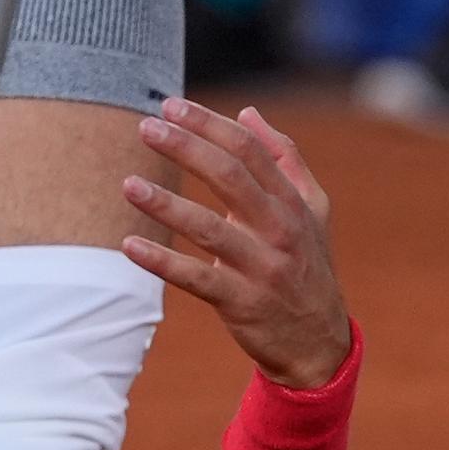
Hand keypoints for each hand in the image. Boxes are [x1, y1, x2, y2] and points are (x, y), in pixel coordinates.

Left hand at [123, 100, 354, 386]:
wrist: (319, 342)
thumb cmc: (307, 265)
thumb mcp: (312, 209)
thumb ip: (285, 158)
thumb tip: (247, 112)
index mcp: (292, 202)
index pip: (249, 151)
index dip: (209, 124)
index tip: (170, 107)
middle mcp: (280, 230)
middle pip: (230, 177)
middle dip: (187, 148)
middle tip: (146, 128)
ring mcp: (261, 267)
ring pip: (209, 229)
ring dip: (166, 204)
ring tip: (129, 184)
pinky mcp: (241, 302)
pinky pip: (196, 279)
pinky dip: (162, 262)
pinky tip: (130, 245)